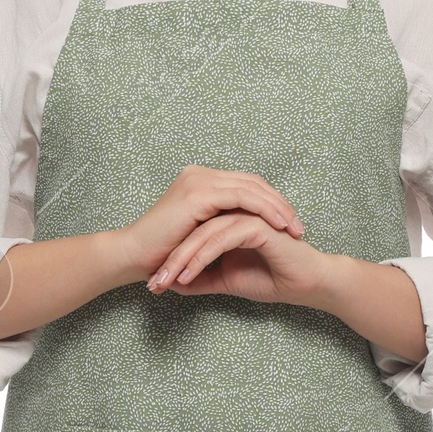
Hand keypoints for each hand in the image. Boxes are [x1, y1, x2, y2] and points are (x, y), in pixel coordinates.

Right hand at [113, 166, 304, 280]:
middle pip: (253, 182)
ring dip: (277, 208)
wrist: (132, 256)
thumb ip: (219, 228)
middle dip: (280, 204)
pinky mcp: (199, 194)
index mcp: (201, 182)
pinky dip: (264, 210)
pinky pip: (242, 198)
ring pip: (252, 188)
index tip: (289, 225)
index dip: (271, 203)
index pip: (246, 185)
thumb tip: (247, 237)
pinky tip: (277, 226)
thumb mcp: (198, 236)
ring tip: (294, 228)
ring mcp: (199, 181)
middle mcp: (201, 175)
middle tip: (300, 226)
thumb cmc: (160, 254)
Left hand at [146, 209, 331, 306]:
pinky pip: (220, 238)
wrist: (304, 286)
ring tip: (166, 281)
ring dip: (182, 258)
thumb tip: (173, 282)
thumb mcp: (226, 281)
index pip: (192, 233)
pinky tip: (188, 275)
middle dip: (170, 258)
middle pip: (194, 230)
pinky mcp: (257, 224)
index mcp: (229, 220)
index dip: (172, 258)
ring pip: (204, 233)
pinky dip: (202, 257)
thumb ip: (202, 278)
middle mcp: (236, 212)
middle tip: (154, 284)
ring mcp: (247, 215)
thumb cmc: (272, 280)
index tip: (156, 283)